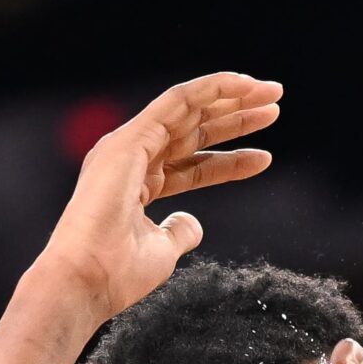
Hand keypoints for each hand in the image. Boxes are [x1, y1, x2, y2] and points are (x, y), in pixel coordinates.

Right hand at [32, 72, 282, 321]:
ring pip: (188, 110)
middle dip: (235, 118)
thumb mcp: (162, 251)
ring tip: (272, 93)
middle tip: (275, 107)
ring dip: (231, 98)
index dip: (230, 160)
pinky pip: (177, 101)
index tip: (265, 158)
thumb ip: (179, 231)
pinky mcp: (131, 138)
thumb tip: (193, 224)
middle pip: (193, 132)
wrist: (87, 278)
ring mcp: (128, 146)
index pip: (192, 165)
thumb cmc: (118, 273)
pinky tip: (242, 85)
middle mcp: (131, 160)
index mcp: (137, 186)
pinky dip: (211, 89)